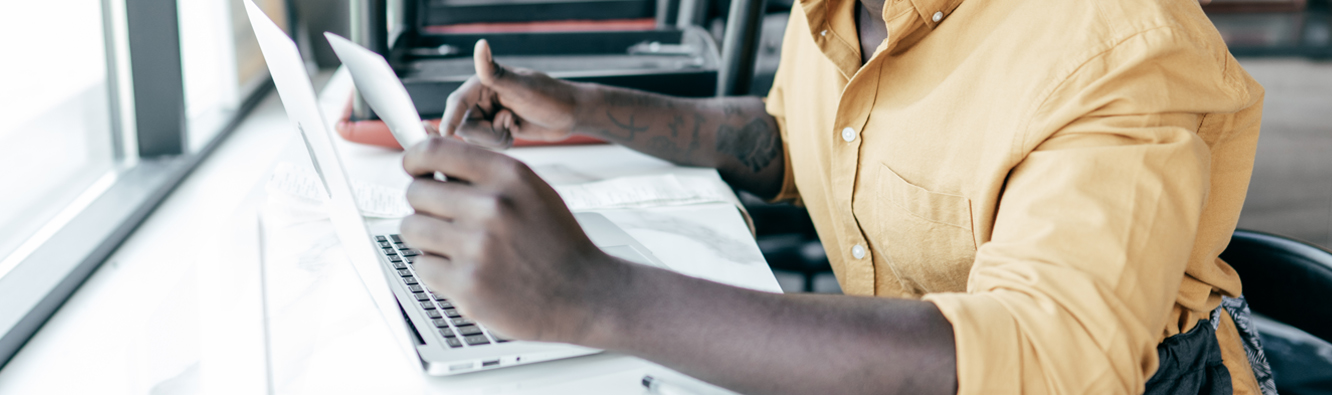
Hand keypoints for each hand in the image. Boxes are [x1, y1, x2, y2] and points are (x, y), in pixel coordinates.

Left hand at [398, 136, 628, 342]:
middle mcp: (493, 207)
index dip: (414, 159)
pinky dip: (437, 271)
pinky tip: (466, 273)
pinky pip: (422, 266)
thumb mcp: (532, 192)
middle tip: (446, 220)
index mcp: (509, 176)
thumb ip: (486, 174)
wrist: (584, 295)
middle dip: (425, 206)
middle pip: (416, 192)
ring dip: (427, 239)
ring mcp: (478, 247)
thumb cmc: (556, 244)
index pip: (436, 150)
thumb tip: (432, 159)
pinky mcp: (467, 285)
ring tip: (456, 248)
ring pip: (412, 228)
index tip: (413, 169)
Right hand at [436, 40, 581, 147]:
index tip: (445, 134)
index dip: (450, 118)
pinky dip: (501, 143)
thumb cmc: (551, 97)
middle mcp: (482, 97)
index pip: (458, 102)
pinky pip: (487, 145)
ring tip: (514, 125)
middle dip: (487, 132)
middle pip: (464, 125)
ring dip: (496, 137)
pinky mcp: (496, 128)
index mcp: (483, 82)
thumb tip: (481, 45)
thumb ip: (496, 73)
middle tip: (510, 122)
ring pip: (475, 138)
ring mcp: (488, 113)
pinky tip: (516, 131)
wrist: (571, 114)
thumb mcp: (522, 87)